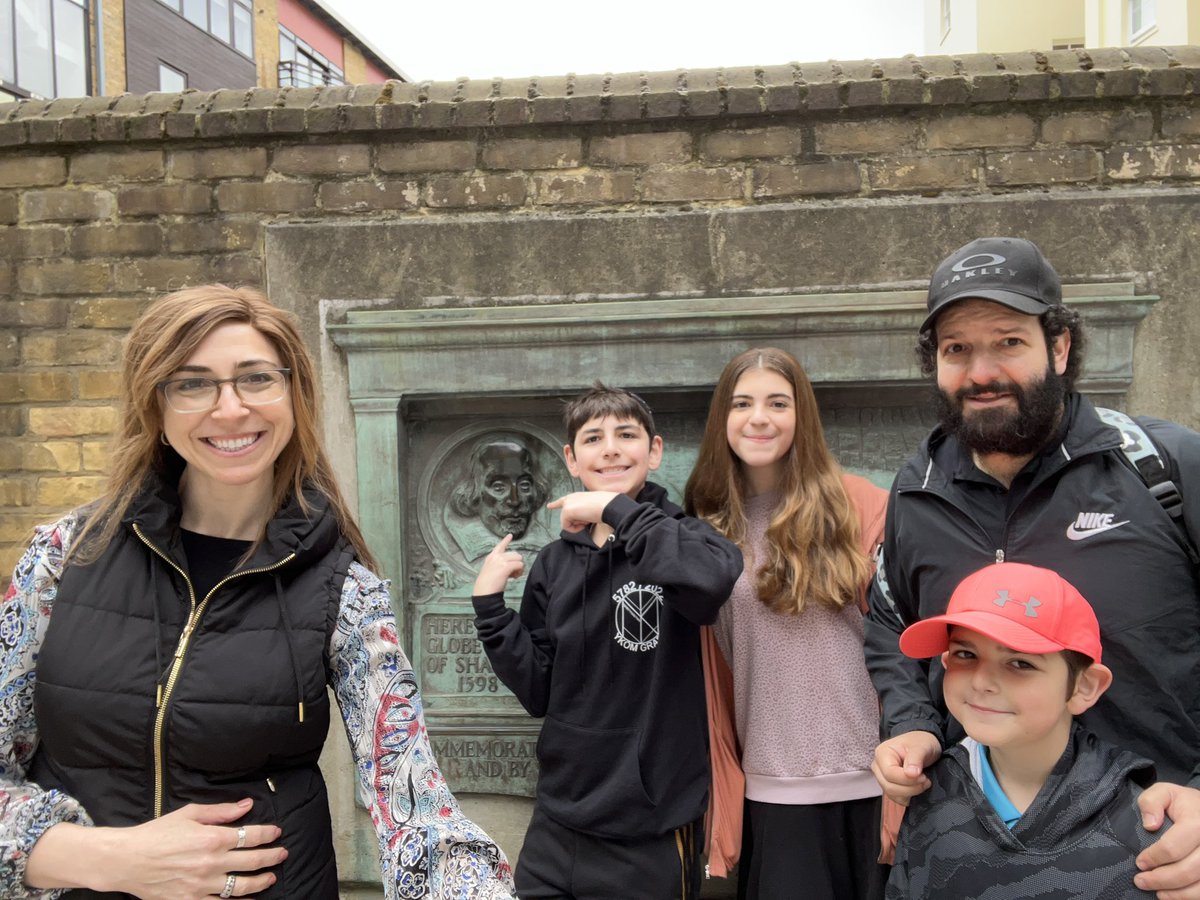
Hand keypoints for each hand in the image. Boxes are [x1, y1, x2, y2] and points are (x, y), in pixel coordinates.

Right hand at [27, 798, 285, 899]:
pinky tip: (245, 898)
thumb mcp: (189, 814)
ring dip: (260, 881)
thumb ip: (221, 811)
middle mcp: (211, 863)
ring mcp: (202, 885)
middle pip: (252, 861)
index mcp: (212, 838)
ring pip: (241, 886)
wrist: (126, 861)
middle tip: (282, 854)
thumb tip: (247, 805)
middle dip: (272, 857)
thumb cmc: (156, 834)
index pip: (251, 836)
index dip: (268, 834)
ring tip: (270, 878)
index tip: (277, 833)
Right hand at [473, 534, 524, 594]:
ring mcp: (501, 561)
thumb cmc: (487, 585)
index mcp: (491, 557)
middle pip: (515, 554)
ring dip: (519, 567)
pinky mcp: (506, 567)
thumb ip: (499, 565)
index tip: (510, 535)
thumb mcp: (490, 571)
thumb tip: (511, 566)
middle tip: (513, 573)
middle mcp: (496, 556)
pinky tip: (514, 577)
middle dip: (517, 562)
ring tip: (514, 575)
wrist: (484, 592)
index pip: (500, 546)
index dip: (506, 540)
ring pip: (519, 559)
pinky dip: (520, 572)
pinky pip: (519, 565)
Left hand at [546, 491, 617, 532]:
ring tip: (589, 518)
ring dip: (578, 525)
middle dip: (576, 522)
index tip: (549, 506)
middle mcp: (570, 498)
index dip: (556, 504)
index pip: (564, 500)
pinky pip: (566, 527)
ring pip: (567, 522)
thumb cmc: (605, 506)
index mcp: (577, 496)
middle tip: (589, 518)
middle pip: (565, 517)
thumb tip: (582, 518)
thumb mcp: (592, 506)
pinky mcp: (566, 511)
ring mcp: (567, 504)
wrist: (607, 505)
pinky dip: (575, 529)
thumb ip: (583, 510)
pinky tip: (584, 523)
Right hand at [870, 731, 939, 804]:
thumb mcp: (921, 746)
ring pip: (893, 794)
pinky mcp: (890, 786)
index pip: (890, 774)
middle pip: (889, 786)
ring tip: (923, 782)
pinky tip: (917, 787)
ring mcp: (883, 778)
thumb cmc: (921, 742)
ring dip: (911, 793)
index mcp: (882, 753)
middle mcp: (878, 767)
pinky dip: (909, 797)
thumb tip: (911, 774)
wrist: (923, 745)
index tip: (924, 776)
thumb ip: (916, 758)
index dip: (908, 779)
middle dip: (911, 787)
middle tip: (926, 780)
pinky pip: (897, 799)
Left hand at [1135, 782, 1199, 897]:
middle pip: (1188, 870)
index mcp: (1197, 822)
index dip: (1154, 858)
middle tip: (1140, 881)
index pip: (1173, 846)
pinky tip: (1175, 895)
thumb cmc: (1183, 803)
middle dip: (1161, 879)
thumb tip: (1149, 825)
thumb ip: (1152, 802)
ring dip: (1177, 893)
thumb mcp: (1165, 792)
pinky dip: (1190, 896)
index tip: (1139, 863)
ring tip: (1157, 893)